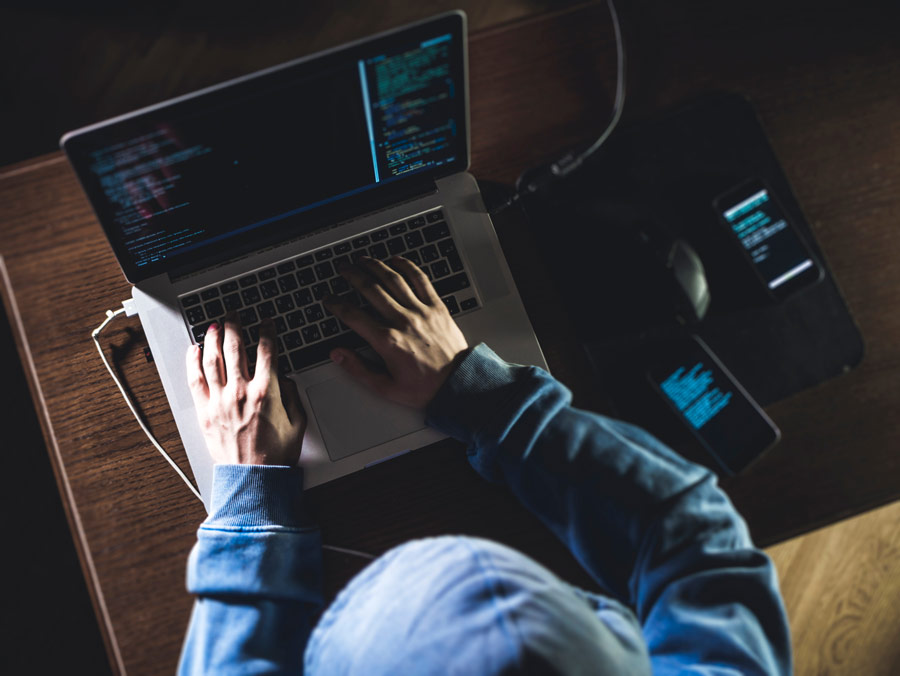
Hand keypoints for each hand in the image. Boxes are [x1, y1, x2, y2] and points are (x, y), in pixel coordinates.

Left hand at [186, 316, 305, 465]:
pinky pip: (195, 379)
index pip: (266, 350)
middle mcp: (240, 392)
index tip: (266, 322)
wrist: (253, 477)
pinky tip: (194, 349)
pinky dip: (193, 361)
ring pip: (213, 358)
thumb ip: (292, 395)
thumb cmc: (276, 454)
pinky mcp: (205, 411)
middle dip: (235, 325)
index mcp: (266, 392)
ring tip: (214, 325)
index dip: (267, 331)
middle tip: (234, 314)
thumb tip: (284, 378)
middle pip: (235, 347)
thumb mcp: (298, 421)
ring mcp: (219, 400)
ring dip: (213, 337)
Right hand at [323, 256, 468, 408]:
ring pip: (393, 280)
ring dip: (375, 266)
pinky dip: (407, 267)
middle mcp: (403, 322)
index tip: (329, 299)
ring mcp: (421, 312)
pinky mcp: (437, 307)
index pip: (353, 316)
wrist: (458, 383)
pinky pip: (421, 280)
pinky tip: (396, 260)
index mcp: (388, 342)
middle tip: (342, 269)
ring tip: (362, 260)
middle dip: (352, 276)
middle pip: (371, 290)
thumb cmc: (425, 387)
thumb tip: (337, 354)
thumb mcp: (386, 387)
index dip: (336, 305)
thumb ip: (358, 369)